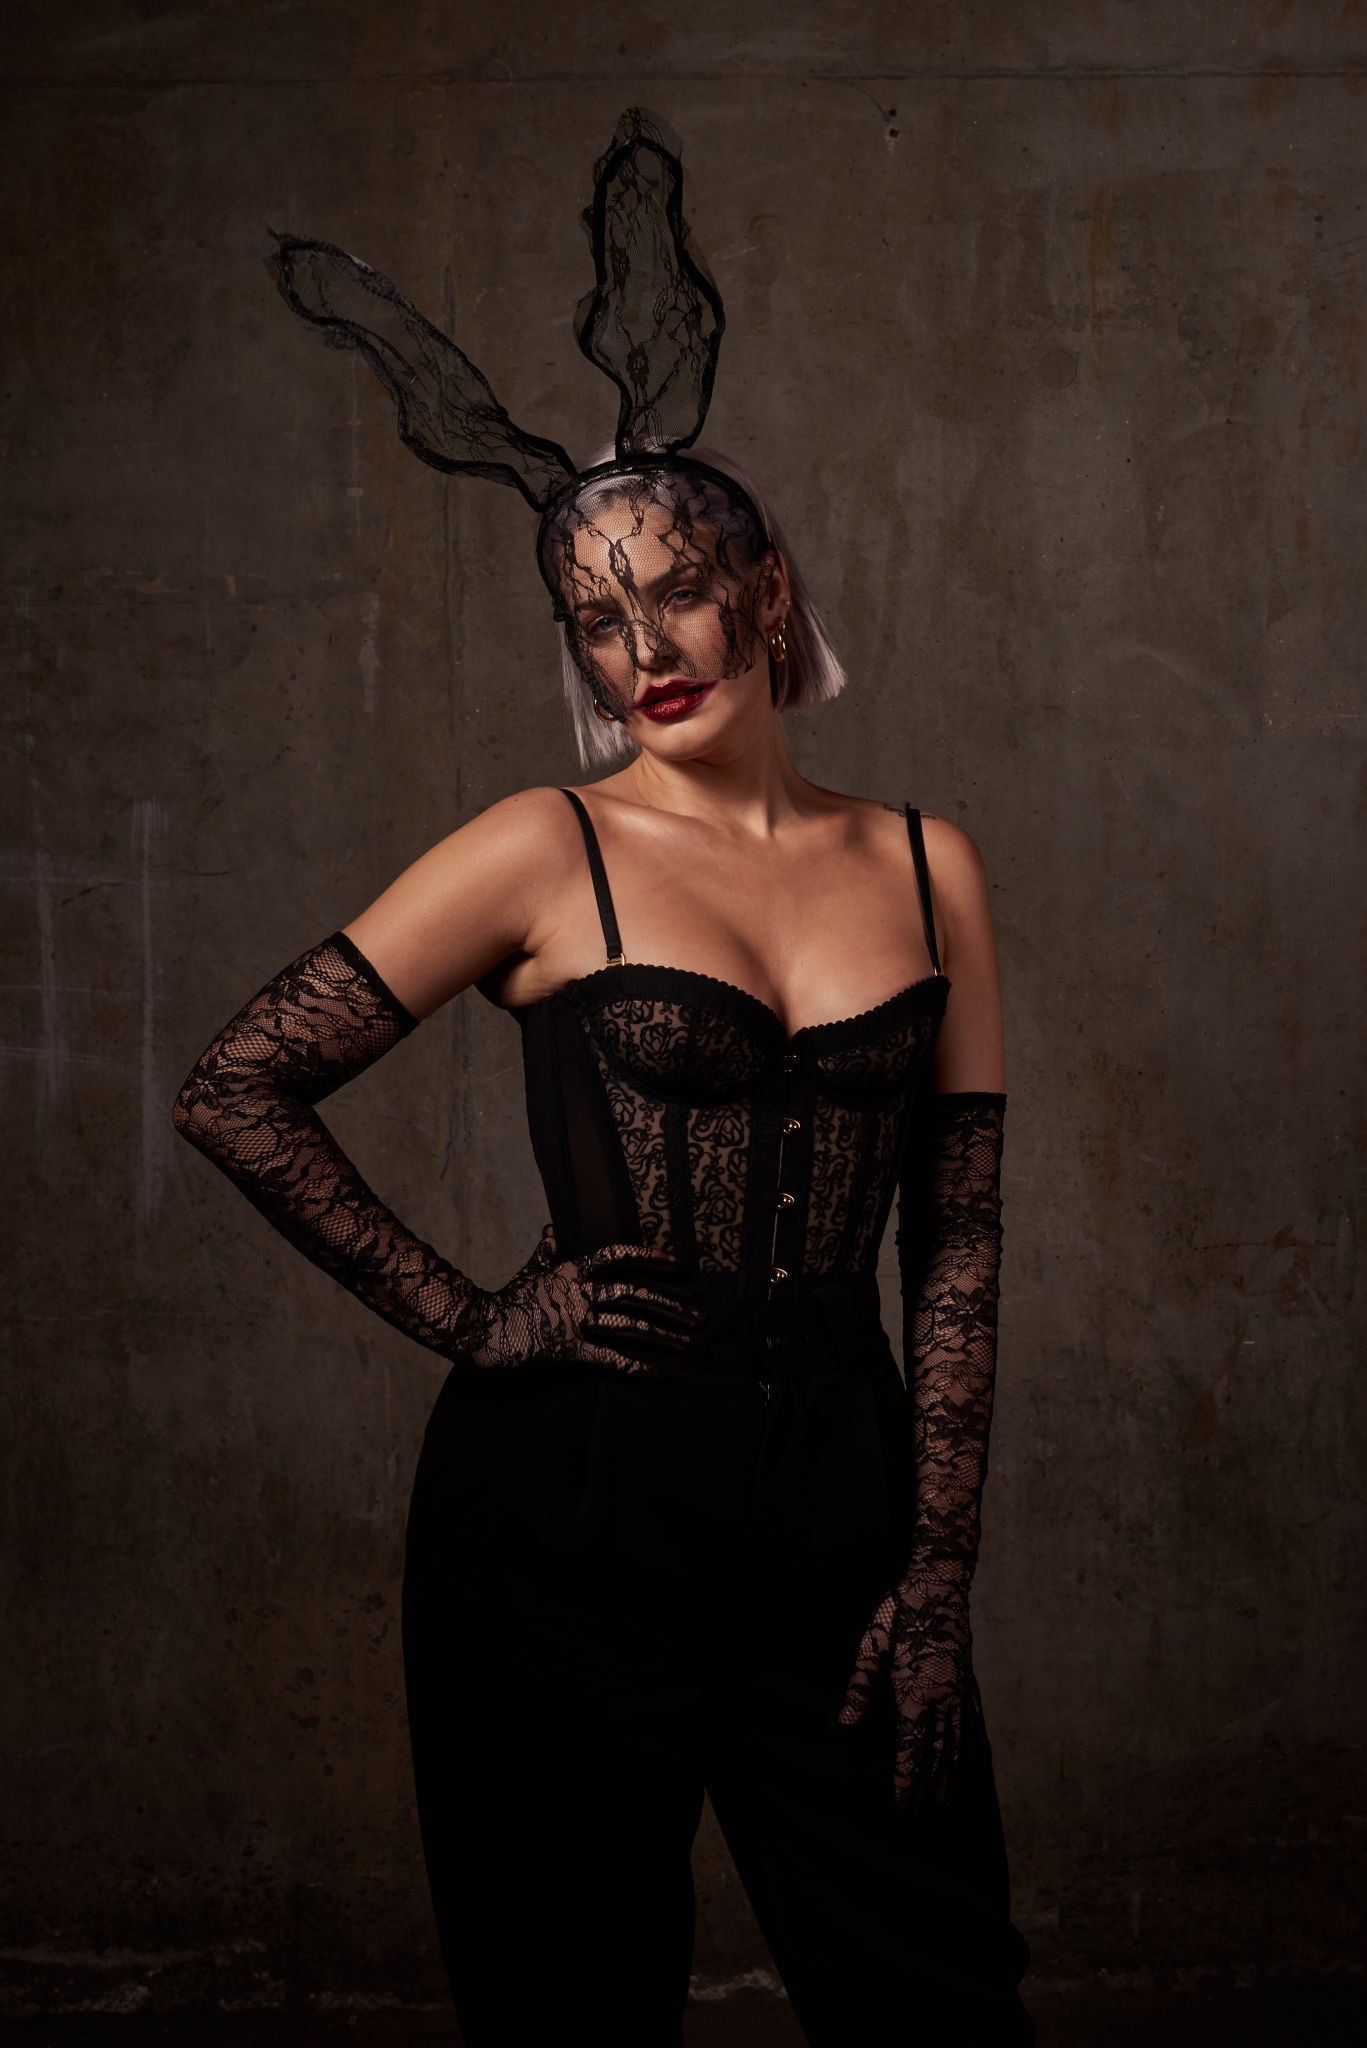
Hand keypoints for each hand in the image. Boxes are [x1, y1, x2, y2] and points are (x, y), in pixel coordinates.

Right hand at [464, 1223, 705, 1373]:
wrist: (481, 1328)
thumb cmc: (507, 1300)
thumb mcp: (531, 1270)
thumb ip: (547, 1251)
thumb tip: (553, 1228)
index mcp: (573, 1271)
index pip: (617, 1255)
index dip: (648, 1256)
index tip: (676, 1262)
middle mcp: (581, 1293)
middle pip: (635, 1294)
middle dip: (672, 1305)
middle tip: (700, 1316)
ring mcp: (577, 1322)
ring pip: (631, 1325)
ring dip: (666, 1335)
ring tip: (694, 1344)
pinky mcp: (571, 1351)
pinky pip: (611, 1359)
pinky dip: (637, 1367)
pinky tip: (660, 1374)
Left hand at [836, 1550, 976, 1812]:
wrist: (940, 1582)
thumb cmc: (899, 1610)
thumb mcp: (871, 1644)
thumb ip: (860, 1685)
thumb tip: (846, 1723)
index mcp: (916, 1692)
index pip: (910, 1749)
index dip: (906, 1780)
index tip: (902, 1805)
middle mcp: (942, 1699)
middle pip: (935, 1755)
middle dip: (926, 1788)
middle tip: (919, 1818)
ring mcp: (959, 1692)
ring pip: (956, 1744)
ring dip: (949, 1776)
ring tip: (944, 1804)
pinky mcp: (967, 1681)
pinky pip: (971, 1723)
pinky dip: (968, 1747)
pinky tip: (968, 1761)